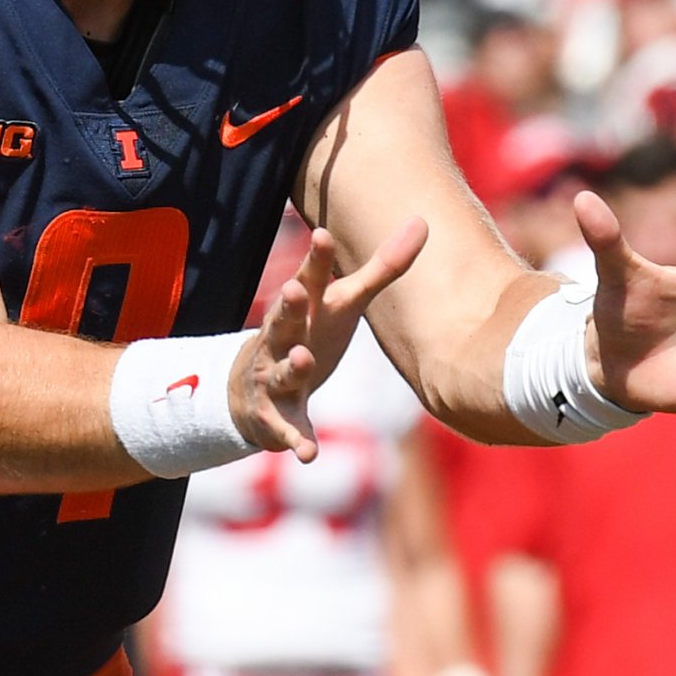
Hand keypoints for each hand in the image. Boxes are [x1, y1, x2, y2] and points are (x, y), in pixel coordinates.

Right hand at [231, 220, 426, 459]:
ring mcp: (277, 377)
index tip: (322, 235)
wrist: (252, 388)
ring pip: (283, 371)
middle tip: (292, 290)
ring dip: (293, 366)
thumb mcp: (345, 302)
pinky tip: (308, 456)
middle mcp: (285, 338)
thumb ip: (382, 267)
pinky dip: (296, 441)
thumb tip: (423, 220)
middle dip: (288, 306)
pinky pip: (287, 429)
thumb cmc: (313, 333)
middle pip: (284, 319)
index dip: (316, 259)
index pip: (310, 279)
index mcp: (305, 309)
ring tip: (305, 359)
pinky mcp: (277, 416)